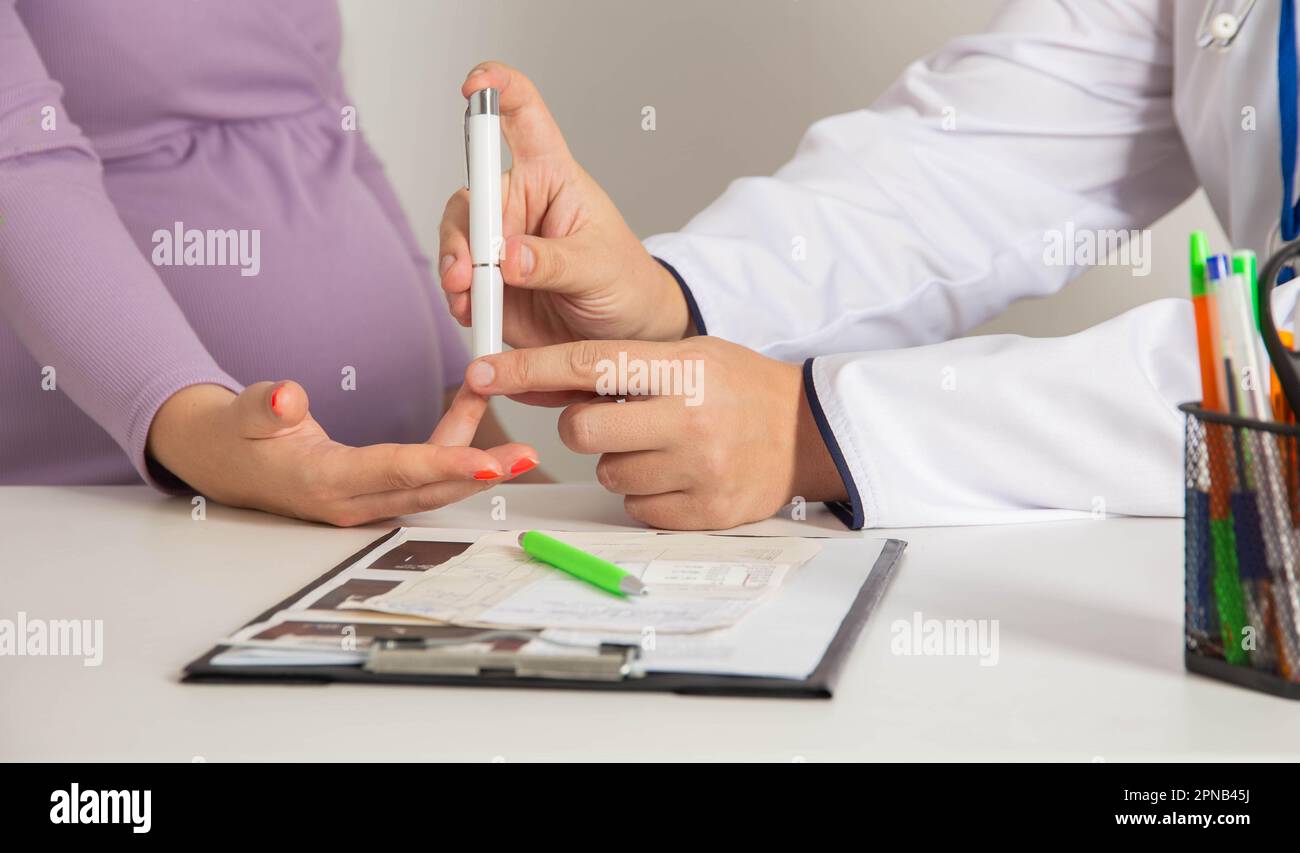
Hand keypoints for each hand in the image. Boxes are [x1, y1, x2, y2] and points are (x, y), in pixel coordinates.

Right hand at [146, 381, 537, 526]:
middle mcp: (351, 500)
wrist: (220, 461)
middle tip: (527, 456)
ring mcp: (363, 501)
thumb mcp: (240, 414)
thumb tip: (287, 397)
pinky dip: (450, 448)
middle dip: (482, 474)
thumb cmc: (232, 435)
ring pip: (430, 483)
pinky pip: (420, 473)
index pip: (396, 472)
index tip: (490, 462)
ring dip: (474, 461)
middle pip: (428, 488)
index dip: (445, 465)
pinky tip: (470, 413)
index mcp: (322, 481)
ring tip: (516, 438)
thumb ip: (265, 406)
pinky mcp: (372, 493)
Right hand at [439, 61, 690, 348]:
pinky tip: (472, 312)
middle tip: (468, 271)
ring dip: (454, 266)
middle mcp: (518, 202)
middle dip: (463, 231)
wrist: (623, 334)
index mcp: (552, 175)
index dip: (499, 89)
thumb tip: (507, 257)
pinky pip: (458, 281)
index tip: (475, 86)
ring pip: (457, 238)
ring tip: (467, 296)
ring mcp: (499, 242)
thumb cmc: (624, 282)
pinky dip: (459, 297)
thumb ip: (554, 262)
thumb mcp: (599, 267)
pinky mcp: (489, 282)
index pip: (524, 116)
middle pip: (474, 194)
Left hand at [463, 338, 845, 529]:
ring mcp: (697, 471)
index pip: (586, 364)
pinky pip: (635, 507)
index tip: (480, 371)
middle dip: (582, 424)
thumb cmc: (737, 387)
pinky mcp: (704, 514)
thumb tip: (536, 379)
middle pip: (583, 428)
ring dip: (618, 460)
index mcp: (682, 369)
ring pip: (606, 472)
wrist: (806, 432)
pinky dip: (643, 492)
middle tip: (613, 418)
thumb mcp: (687, 356)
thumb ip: (620, 368)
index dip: (526, 368)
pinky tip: (675, 473)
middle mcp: (688, 420)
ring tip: (660, 445)